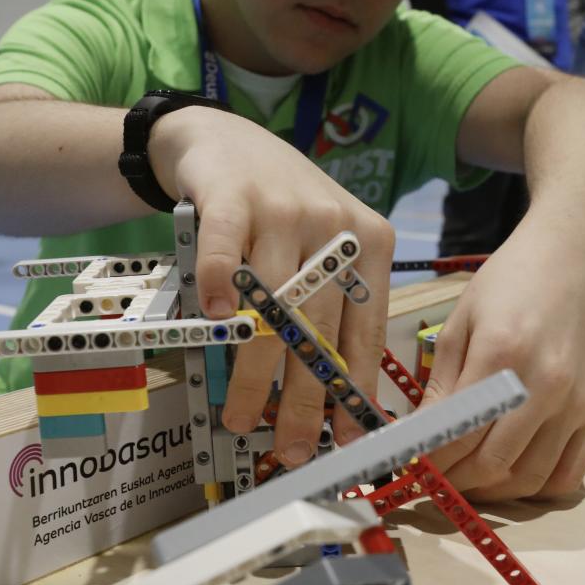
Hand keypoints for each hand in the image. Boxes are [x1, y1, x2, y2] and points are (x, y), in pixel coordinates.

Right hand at [150, 106, 395, 468]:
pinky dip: (218, 290)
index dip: (353, 388)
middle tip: (294, 446)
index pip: (365, 329)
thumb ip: (332, 305)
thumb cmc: (278, 209)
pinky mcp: (229, 195)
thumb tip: (330, 395)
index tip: (345, 437)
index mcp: (368, 241)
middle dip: (306, 397)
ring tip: (241, 415)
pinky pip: (222, 251)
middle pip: (320, 325)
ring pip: (272, 303)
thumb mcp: (324, 247)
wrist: (224, 138)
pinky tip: (216, 327)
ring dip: (254, 370)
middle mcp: (332, 223)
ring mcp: (280, 206)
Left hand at [422, 226, 584, 501]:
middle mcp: (544, 386)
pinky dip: (536, 487)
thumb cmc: (508, 283)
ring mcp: (575, 403)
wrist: (571, 259)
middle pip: (492, 464)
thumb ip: (440, 385)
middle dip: (454, 481)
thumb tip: (416, 437)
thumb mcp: (460, 323)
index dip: (429, 462)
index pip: (458, 435)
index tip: (410, 469)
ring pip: (528, 478)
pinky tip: (512, 473)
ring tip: (467, 477)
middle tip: (434, 478)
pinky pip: (568, 473)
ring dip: (491, 490)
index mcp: (501, 356)